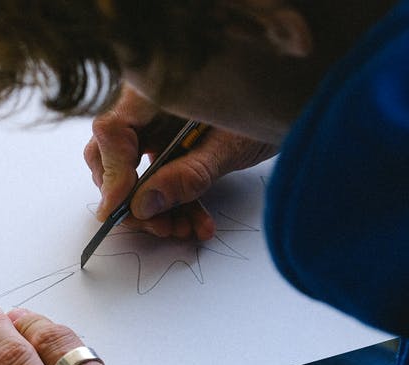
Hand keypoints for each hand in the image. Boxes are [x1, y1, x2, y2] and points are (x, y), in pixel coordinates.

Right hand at [84, 86, 278, 239]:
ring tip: (182, 230)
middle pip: (113, 156)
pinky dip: (176, 204)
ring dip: (156, 210)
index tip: (122, 208)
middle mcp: (148, 107)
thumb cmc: (269, 104)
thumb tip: (144, 205)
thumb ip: (186, 175)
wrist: (297, 100)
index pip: (111, 130)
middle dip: (133, 199)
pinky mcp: (172, 146)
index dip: (112, 172)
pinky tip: (196, 223)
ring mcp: (158, 127)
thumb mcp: (229, 145)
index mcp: (155, 90)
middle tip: (156, 226)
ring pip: (136, 175)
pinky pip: (161, 179)